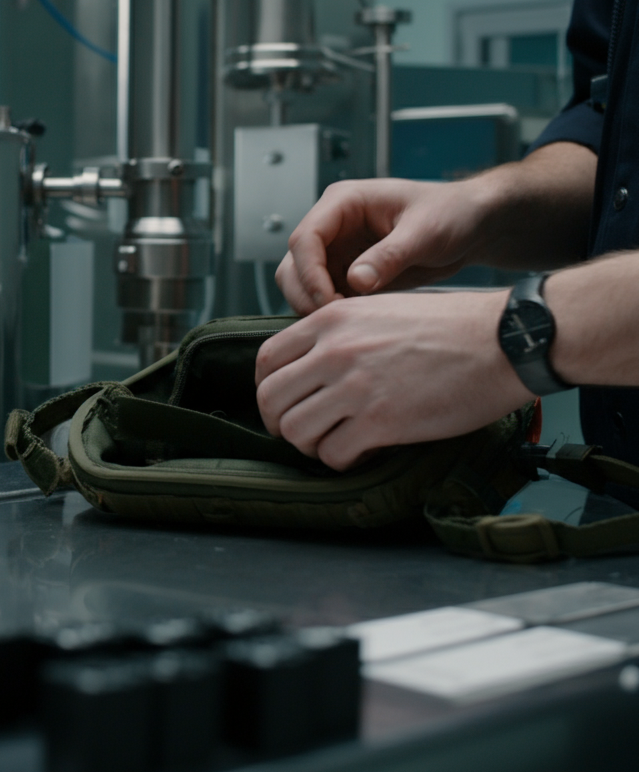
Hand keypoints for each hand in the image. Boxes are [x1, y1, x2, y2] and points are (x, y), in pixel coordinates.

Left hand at [255, 290, 532, 469]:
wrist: (503, 341)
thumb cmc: (450, 327)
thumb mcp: (379, 311)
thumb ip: (340, 335)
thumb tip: (312, 368)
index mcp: (331, 320)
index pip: (267, 360)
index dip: (268, 388)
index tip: (283, 403)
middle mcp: (334, 351)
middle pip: (270, 399)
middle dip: (279, 422)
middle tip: (302, 432)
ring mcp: (355, 386)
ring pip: (294, 431)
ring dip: (309, 444)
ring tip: (334, 442)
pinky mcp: (381, 421)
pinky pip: (333, 453)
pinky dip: (342, 460)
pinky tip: (362, 451)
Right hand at [275, 178, 491, 314]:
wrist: (471, 226)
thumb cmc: (452, 213)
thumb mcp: (425, 232)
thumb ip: (390, 255)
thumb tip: (356, 282)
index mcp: (344, 203)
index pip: (305, 238)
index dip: (310, 273)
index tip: (329, 302)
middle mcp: (332, 226)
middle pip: (294, 265)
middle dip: (306, 294)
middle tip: (335, 319)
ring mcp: (337, 251)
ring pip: (301, 284)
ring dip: (314, 306)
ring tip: (347, 322)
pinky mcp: (346, 274)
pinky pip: (324, 297)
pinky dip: (330, 313)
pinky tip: (355, 323)